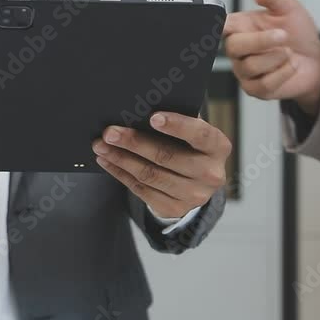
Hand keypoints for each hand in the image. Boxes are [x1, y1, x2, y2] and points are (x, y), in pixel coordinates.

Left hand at [92, 113, 230, 218]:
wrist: (197, 183)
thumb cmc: (189, 146)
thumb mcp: (191, 133)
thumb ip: (176, 122)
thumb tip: (138, 111)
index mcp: (218, 147)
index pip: (200, 134)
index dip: (177, 125)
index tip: (152, 117)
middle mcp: (211, 174)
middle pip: (167, 156)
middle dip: (134, 142)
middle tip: (110, 132)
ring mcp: (194, 195)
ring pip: (150, 175)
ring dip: (121, 159)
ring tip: (101, 146)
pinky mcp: (175, 208)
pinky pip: (142, 190)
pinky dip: (121, 173)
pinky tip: (107, 161)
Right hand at [224, 0, 319, 114]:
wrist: (313, 59)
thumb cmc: (297, 33)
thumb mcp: (289, 8)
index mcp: (240, 27)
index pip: (221, 26)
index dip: (222, 26)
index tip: (228, 25)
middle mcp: (238, 50)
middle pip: (234, 47)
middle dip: (261, 41)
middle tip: (284, 35)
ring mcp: (244, 71)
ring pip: (251, 66)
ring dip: (277, 57)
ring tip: (289, 52)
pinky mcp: (254, 89)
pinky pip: (264, 83)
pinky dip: (283, 72)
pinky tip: (290, 65)